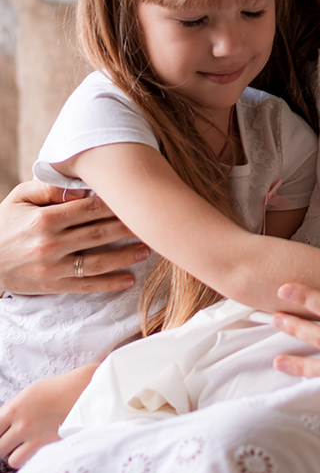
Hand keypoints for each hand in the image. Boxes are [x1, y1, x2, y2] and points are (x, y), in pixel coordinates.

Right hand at [0, 181, 147, 294]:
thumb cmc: (4, 223)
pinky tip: (129, 279)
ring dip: (125, 256)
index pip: (89, 208)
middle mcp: (51, 244)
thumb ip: (49, 189)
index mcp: (44, 219)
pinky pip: (86, 286)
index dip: (115, 203)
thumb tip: (80, 186)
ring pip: (98, 262)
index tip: (136, 198)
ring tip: (147, 249)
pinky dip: (109, 283)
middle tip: (152, 222)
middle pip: (99, 233)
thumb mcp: (19, 198)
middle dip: (128, 227)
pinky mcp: (53, 286)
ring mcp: (53, 268)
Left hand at [0, 365, 95, 467]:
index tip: (1, 436)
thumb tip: (2, 427)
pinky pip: (31, 461)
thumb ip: (12, 412)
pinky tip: (38, 451)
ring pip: (11, 460)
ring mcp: (35, 436)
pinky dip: (32, 459)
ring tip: (25, 448)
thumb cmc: (57, 389)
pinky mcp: (49, 445)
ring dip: (16, 456)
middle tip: (10, 444)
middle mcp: (22, 423)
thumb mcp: (29, 394)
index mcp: (14, 408)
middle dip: (2, 447)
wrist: (83, 389)